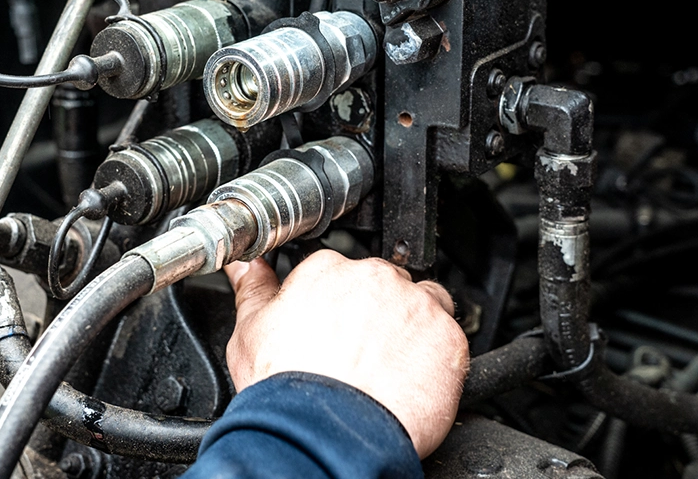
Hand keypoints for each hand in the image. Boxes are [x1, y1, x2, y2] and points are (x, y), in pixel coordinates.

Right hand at [223, 249, 467, 457]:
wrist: (326, 432)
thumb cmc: (287, 387)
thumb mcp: (251, 331)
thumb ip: (253, 289)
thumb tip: (245, 265)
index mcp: (327, 269)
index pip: (339, 270)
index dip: (338, 302)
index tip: (335, 325)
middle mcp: (375, 277)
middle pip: (385, 284)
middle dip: (377, 312)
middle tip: (361, 351)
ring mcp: (416, 305)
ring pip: (425, 303)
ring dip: (413, 326)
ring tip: (391, 365)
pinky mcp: (450, 338)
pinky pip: (452, 338)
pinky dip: (439, 358)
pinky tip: (413, 381)